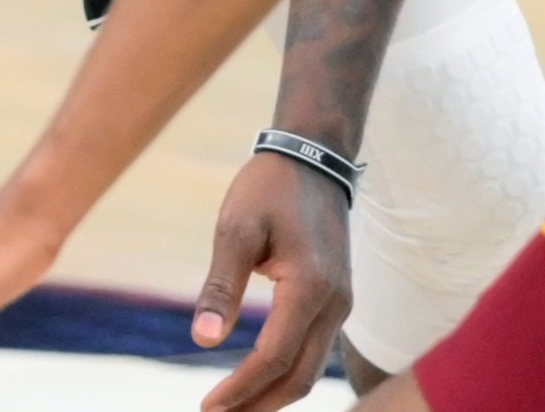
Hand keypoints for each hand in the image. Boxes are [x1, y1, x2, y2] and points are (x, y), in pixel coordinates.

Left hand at [189, 151, 354, 411]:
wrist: (313, 157)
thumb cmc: (268, 188)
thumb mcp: (235, 229)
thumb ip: (221, 286)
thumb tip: (204, 339)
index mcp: (309, 287)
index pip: (274, 357)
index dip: (241, 388)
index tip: (207, 407)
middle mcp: (334, 303)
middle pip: (300, 377)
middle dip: (259, 404)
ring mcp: (341, 303)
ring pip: (311, 368)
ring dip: (273, 393)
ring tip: (233, 407)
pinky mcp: (337, 299)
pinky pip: (315, 350)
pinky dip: (287, 372)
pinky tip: (258, 378)